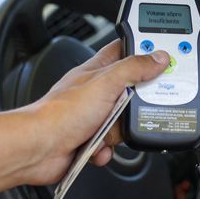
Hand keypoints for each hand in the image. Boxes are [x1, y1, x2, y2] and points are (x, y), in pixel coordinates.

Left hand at [21, 40, 168, 184]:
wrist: (37, 148)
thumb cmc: (60, 113)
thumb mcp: (106, 82)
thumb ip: (135, 67)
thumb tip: (159, 57)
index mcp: (97, 71)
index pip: (124, 50)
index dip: (143, 49)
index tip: (161, 56)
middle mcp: (96, 92)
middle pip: (131, 91)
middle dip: (136, 104)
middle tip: (137, 105)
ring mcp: (92, 116)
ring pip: (123, 121)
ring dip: (120, 130)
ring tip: (110, 129)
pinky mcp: (90, 139)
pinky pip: (112, 144)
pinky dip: (107, 148)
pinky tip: (98, 145)